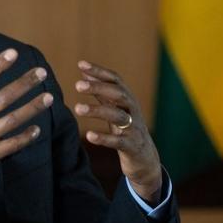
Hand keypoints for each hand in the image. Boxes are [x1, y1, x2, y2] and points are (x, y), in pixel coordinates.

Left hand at [74, 60, 162, 204]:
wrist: (145, 158)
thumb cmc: (127, 129)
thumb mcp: (115, 108)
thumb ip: (101, 91)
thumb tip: (84, 71)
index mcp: (127, 99)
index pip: (115, 80)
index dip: (99, 71)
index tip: (81, 64)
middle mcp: (133, 110)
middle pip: (118, 94)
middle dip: (99, 87)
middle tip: (77, 85)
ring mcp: (134, 128)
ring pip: (118, 116)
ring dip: (97, 110)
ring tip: (78, 108)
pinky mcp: (132, 146)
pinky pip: (118, 141)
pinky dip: (104, 138)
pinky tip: (89, 136)